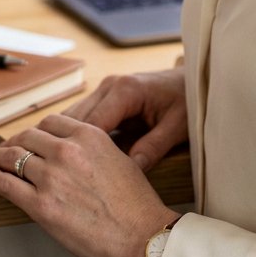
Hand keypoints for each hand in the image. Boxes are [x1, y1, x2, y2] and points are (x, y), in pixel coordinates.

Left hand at [0, 113, 178, 256]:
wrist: (140, 236)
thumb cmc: (135, 204)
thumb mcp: (119, 161)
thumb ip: (93, 151)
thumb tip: (74, 154)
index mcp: (90, 136)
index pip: (52, 122)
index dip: (36, 130)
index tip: (30, 137)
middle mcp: (67, 150)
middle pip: (28, 137)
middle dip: (13, 142)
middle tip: (5, 149)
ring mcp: (52, 177)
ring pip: (13, 157)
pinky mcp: (40, 205)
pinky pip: (6, 185)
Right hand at [64, 66, 187, 172]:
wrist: (191, 80)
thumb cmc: (186, 101)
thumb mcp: (176, 126)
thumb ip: (153, 147)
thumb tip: (129, 171)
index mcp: (126, 90)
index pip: (92, 123)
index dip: (81, 151)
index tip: (76, 176)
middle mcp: (109, 86)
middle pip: (74, 119)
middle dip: (68, 147)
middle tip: (64, 176)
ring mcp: (104, 90)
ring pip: (72, 118)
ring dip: (67, 141)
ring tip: (64, 170)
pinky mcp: (103, 97)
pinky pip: (81, 118)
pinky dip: (75, 137)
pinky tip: (75, 159)